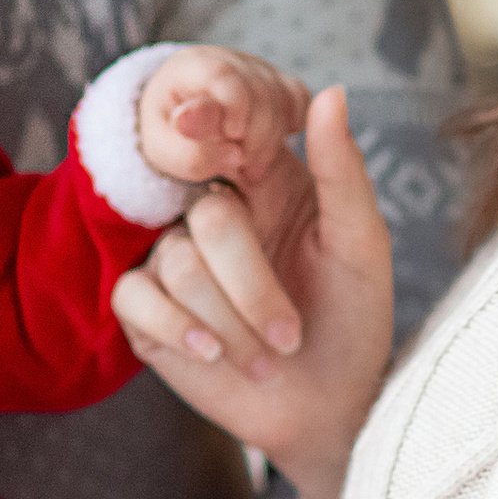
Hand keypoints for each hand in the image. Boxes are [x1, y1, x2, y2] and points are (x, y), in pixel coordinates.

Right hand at [113, 86, 393, 498]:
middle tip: (290, 335)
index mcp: (263, 181)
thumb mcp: (360, 244)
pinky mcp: (146, 310)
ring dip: (231, 323)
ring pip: (176, 264)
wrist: (328, 407)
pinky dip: (180, 330)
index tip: (220, 143)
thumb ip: (343, 170)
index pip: (225, 138)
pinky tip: (213, 353)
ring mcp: (173, 259)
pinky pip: (137, 298)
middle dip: (252, 286)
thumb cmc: (354, 318)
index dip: (215, 133)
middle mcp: (212, 212)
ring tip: (269, 357)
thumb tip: (332, 90)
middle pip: (208, 216)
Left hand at [135, 44, 312, 199]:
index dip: (236, 106)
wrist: (181, 124)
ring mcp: (255, 67)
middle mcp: (227, 58)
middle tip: (244, 168)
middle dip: (258, 135)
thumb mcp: (165, 151)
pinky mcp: (277, 81)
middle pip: (259, 89)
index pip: (223, 74)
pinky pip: (299, 98)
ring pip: (282, 96)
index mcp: (190, 66)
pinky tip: (268, 144)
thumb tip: (234, 153)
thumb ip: (192, 156)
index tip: (232, 136)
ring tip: (250, 167)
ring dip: (273, 139)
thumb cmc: (170, 135)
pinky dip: (291, 124)